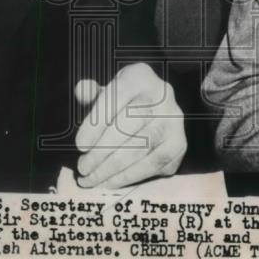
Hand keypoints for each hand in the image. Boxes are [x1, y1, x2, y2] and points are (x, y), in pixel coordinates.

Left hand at [74, 63, 185, 188]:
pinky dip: (129, 176)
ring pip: (140, 148)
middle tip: (83, 167)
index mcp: (140, 76)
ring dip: (112, 169)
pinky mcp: (178, 143)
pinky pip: (152, 164)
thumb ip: (93, 94)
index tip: (80, 145)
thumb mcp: (107, 92)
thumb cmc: (124, 103)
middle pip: (129, 126)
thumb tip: (81, 90)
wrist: (155, 110)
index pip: (116, 97)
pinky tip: (111, 181)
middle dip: (101, 151)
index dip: (96, 123)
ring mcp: (174, 120)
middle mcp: (162, 95)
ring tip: (92, 178)